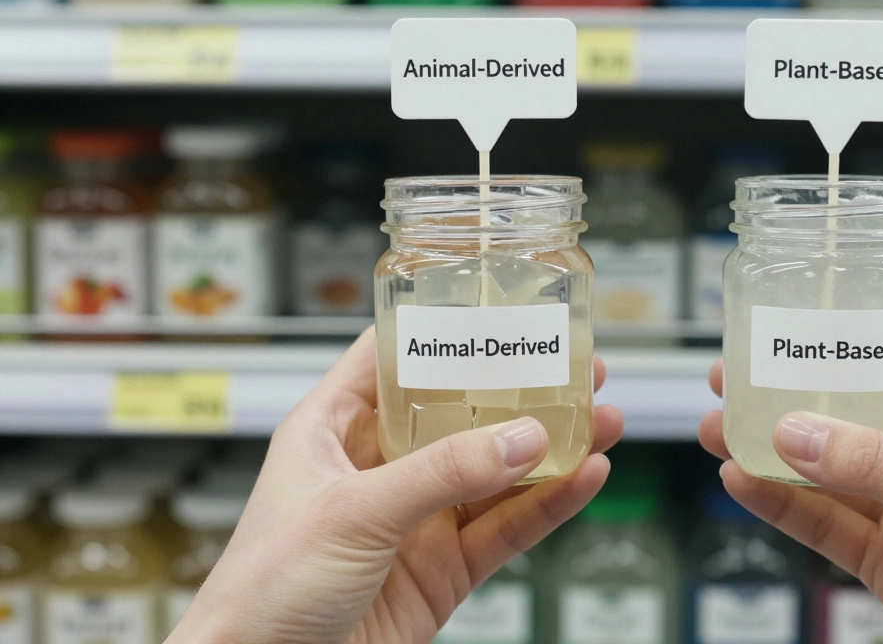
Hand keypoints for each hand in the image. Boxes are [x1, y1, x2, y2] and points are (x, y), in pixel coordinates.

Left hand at [170, 328, 621, 643]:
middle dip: (519, 393)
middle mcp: (376, 469)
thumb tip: (520, 438)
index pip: (391, 359)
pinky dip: (549, 506)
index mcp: (332, 430)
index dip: (444, 331)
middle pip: (462, 415)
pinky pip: (505, 530)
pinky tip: (583, 479)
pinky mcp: (442, 571)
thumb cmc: (260, 593)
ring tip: (601, 420)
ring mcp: (414, 521)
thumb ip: (441, 474)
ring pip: (495, 474)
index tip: (498, 311)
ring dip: (549, 450)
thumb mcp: (351, 513)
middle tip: (574, 368)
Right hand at [699, 305, 882, 643]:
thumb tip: (797, 431)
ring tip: (721, 422)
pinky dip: (782, 504)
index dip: (882, 315)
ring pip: (833, 466)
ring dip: (777, 446)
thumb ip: (882, 467)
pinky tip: (742, 482)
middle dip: (803, 384)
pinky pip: (827, 523)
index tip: (823, 297)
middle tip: (744, 366)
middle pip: (863, 403)